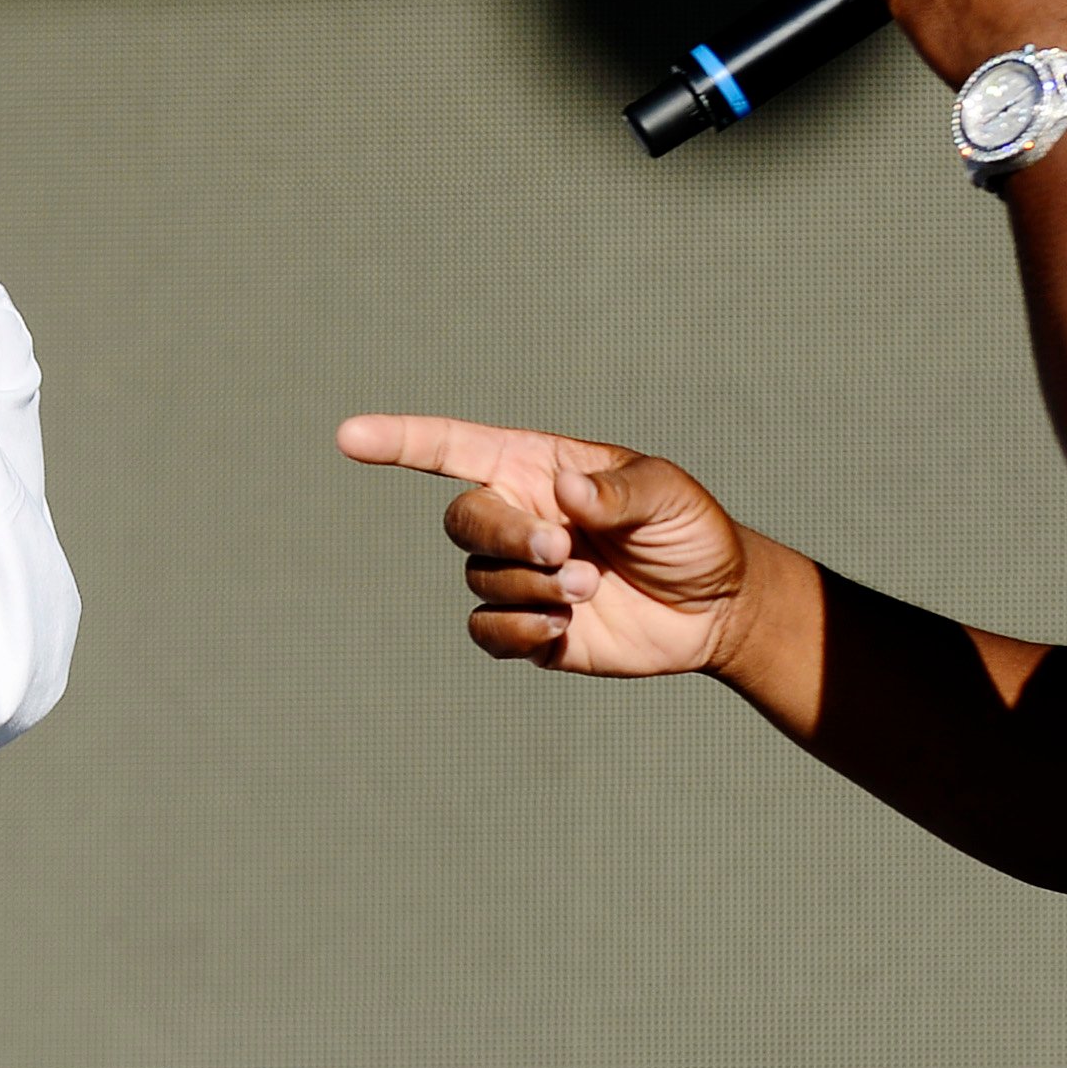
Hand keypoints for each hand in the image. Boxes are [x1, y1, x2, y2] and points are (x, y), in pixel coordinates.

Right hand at [334, 412, 777, 679]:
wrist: (717, 609)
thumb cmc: (693, 534)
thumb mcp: (670, 496)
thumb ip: (617, 490)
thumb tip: (566, 493)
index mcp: (539, 470)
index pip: (454, 450)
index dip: (400, 441)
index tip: (349, 436)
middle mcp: (520, 518)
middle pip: (464, 520)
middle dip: (504, 537)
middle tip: (563, 552)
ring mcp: (520, 575)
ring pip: (479, 578)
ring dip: (531, 587)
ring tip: (588, 590)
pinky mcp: (528, 628)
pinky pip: (488, 631)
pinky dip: (517, 629)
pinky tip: (563, 626)